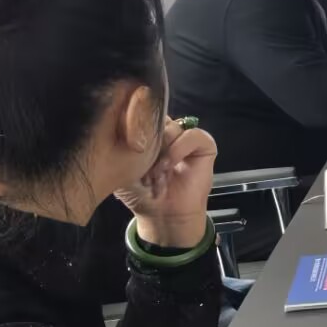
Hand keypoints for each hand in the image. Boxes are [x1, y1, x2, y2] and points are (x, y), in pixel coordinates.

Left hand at [116, 120, 218, 249]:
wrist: (162, 215)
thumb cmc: (140, 193)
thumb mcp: (122, 164)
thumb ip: (122, 142)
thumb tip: (123, 118)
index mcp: (148, 132)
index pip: (142, 112)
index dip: (134, 124)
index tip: (127, 142)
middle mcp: (168, 131)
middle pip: (158, 116)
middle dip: (148, 140)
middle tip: (141, 162)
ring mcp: (186, 137)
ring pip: (173, 126)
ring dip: (162, 150)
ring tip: (155, 172)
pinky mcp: (204, 145)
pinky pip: (192, 136)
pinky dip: (178, 150)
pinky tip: (169, 166)